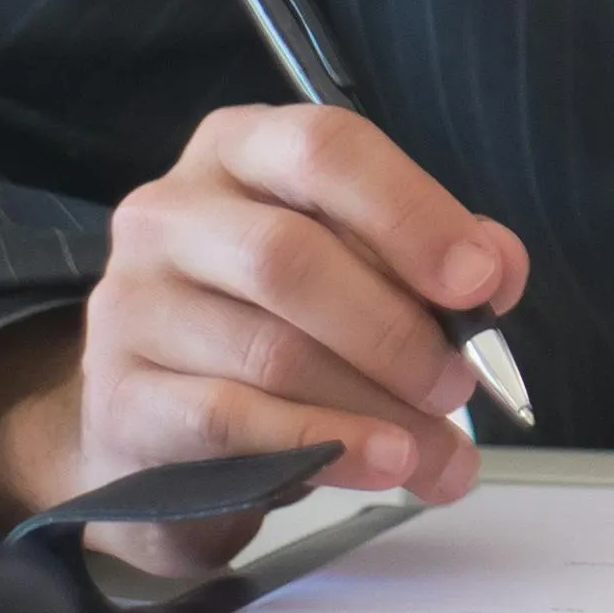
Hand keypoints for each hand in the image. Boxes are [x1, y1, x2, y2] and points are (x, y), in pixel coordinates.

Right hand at [0, 103, 529, 576]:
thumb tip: (496, 269)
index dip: (412, 214)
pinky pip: (229, 418)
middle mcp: (171, 212)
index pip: (325, 150)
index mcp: (242, 150)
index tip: (479, 281)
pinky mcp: (118, 397)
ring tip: (434, 447)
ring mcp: (132, 304)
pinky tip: (376, 462)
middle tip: (458, 384)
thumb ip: (432, 257)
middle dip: (397, 330)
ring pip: (271, 349)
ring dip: (374, 404)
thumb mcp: (360, 269)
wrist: (163, 427)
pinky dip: (321, 443)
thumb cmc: (276, 323)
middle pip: (291, 257)